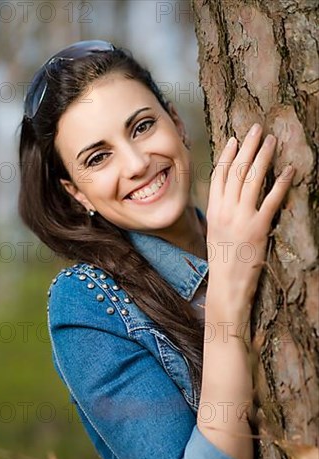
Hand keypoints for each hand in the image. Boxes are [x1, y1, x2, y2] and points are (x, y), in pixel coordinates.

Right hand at [206, 122, 293, 312]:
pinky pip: (271, 200)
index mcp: (213, 211)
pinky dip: (280, 183)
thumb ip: (221, 214)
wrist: (225, 287)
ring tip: (271, 140)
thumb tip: (228, 200)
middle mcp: (225, 211)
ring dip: (263, 157)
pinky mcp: (257, 228)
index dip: (228, 155)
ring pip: (251, 179)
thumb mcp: (215, 235)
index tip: (235, 139)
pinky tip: (289, 170)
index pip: (219, 175)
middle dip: (247, 147)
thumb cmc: (222, 264)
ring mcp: (241, 218)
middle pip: (236, 171)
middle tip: (256, 128)